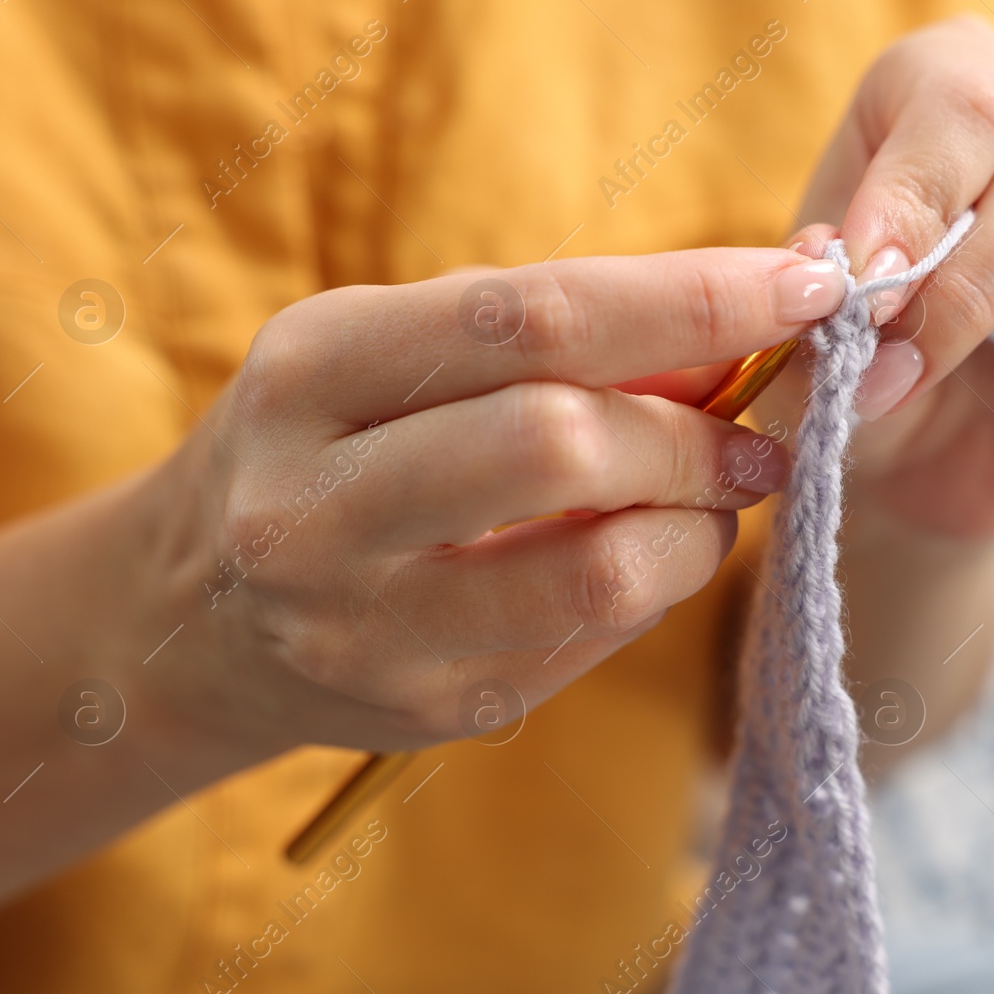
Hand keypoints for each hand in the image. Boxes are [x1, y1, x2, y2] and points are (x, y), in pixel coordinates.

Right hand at [139, 248, 846, 751]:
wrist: (188, 618)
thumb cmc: (322, 449)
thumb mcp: (392, 357)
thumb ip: (546, 341)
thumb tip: (735, 328)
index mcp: (312, 369)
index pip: (530, 316)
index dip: (689, 296)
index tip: (805, 285)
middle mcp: (315, 501)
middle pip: (562, 441)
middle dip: (698, 435)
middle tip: (761, 437)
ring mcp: (364, 623)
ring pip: (598, 566)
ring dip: (698, 527)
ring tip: (710, 502)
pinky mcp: (423, 707)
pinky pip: (594, 638)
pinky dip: (653, 586)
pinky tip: (641, 557)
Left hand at [770, 15, 993, 538]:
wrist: (909, 457)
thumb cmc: (852, 369)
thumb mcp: (804, 343)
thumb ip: (807, 304)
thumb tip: (838, 270)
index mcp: (943, 84)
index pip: (961, 101)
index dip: (917, 202)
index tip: (868, 303)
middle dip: (981, 284)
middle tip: (912, 364)